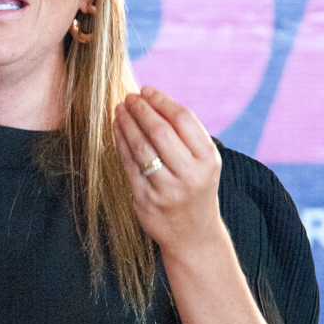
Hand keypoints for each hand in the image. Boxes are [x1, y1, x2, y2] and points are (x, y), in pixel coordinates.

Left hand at [112, 86, 222, 251]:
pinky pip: (128, 163)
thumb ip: (185, 135)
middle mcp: (189, 174)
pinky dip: (120, 141)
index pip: (183, 119)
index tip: (146, 89)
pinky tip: (116, 128)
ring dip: (126, 122)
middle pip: (160, 130)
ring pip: (140, 146)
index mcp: (208, 159)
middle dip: (140, 109)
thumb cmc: (195, 188)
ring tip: (119, 108)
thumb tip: (152, 99)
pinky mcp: (145, 199)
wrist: (193, 235)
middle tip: (129, 97)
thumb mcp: (202, 162)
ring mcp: (166, 188)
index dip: (162, 101)